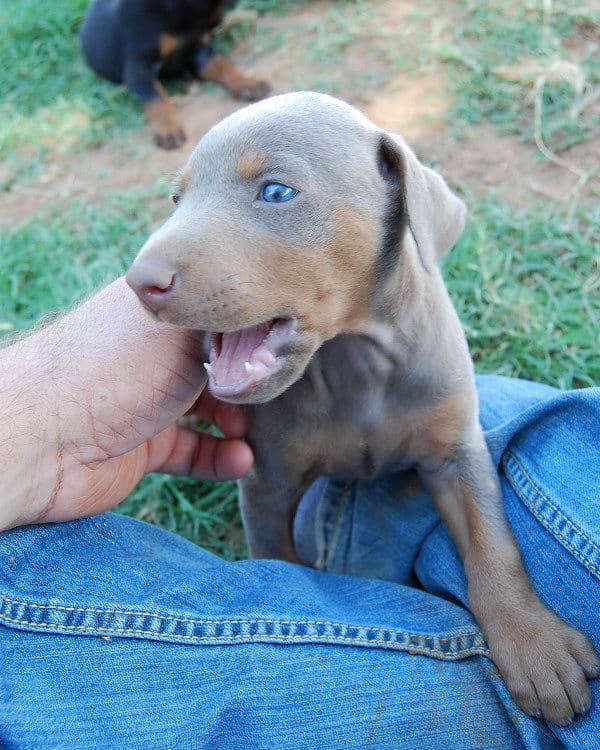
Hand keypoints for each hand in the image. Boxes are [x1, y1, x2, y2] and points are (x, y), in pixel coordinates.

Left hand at [0, 278, 252, 530]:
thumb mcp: (184, 330)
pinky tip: (238, 460)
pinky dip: (218, 457)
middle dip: (245, 379)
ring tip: (250, 433)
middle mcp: (153, 352)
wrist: (47, 435)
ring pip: (207, 409)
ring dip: (235, 423)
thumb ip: (226, 324)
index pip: (216, 311)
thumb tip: (266, 322)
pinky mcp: (144, 445)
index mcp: (159, 311)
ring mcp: (147, 399)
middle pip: (215, 363)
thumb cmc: (117, 368)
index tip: (281, 342)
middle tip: (271, 392)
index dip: (249, 327)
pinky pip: (193, 450)